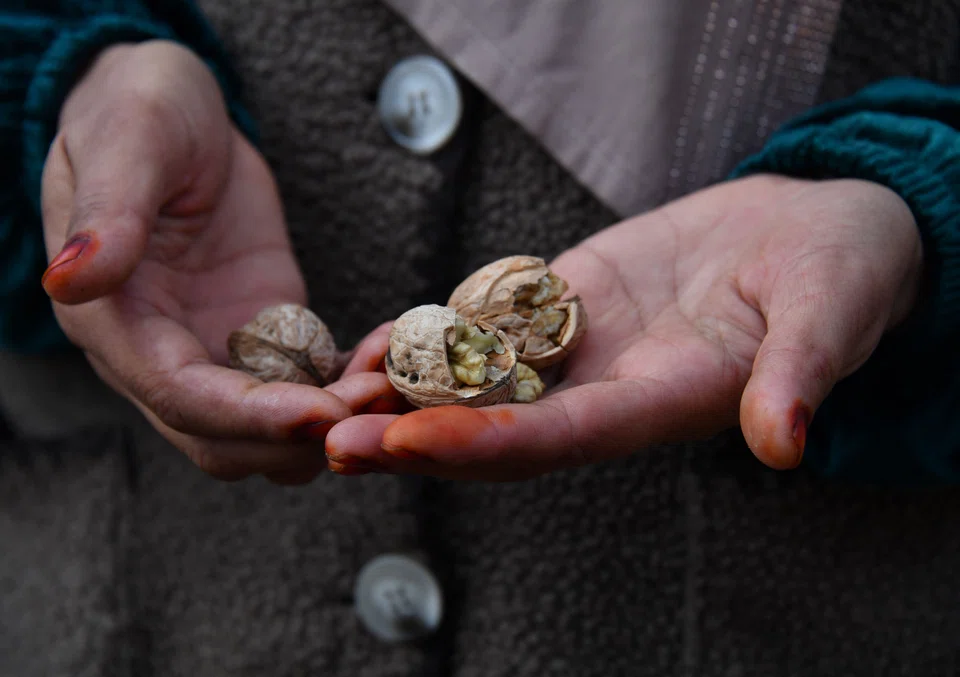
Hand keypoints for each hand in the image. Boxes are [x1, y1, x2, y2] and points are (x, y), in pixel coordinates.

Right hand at [41, 41, 394, 483]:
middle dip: (303, 433)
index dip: (251, 416)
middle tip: (380, 397)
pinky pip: (311, 383)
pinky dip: (352, 384)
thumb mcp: (128, 140)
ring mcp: (219, 348)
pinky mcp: (267, 333)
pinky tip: (393, 351)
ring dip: (335, 421)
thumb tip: (72, 279)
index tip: (321, 413)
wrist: (181, 111)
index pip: (179, 397)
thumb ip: (108, 212)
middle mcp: (163, 351)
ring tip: (397, 376)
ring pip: (273, 429)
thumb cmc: (141, 109)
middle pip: (229, 439)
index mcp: (115, 320)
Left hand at [326, 175, 923, 479]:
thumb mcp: (831, 316)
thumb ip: (802, 374)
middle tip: (330, 438)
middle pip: (499, 426)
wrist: (807, 238)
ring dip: (404, 390)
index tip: (409, 441)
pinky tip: (372, 341)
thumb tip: (786, 441)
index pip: (563, 437)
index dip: (487, 442)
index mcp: (664, 402)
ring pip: (480, 381)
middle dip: (415, 437)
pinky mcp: (565, 298)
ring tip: (326, 391)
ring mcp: (581, 345)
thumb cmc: (834, 275)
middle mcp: (608, 388)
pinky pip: (488, 324)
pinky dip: (431, 334)